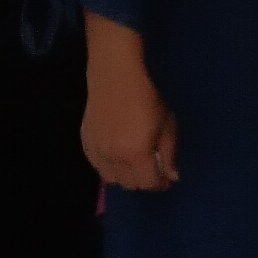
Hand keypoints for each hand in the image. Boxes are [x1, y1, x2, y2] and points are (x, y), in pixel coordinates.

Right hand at [81, 14, 178, 190]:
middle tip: (154, 167)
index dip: (161, 183)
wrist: (116, 73)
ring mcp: (96, 150)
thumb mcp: (168, 123)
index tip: (168, 176)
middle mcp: (113, 156)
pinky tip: (119, 154)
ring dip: (126, 175)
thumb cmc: (149, 95)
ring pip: (111, 178)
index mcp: (136, 152)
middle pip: (129, 184)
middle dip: (145, 179)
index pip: (148, 183)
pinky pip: (97, 166)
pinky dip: (109, 166)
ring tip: (136, 161)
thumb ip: (169, 153)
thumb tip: (172, 176)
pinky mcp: (85, 141)